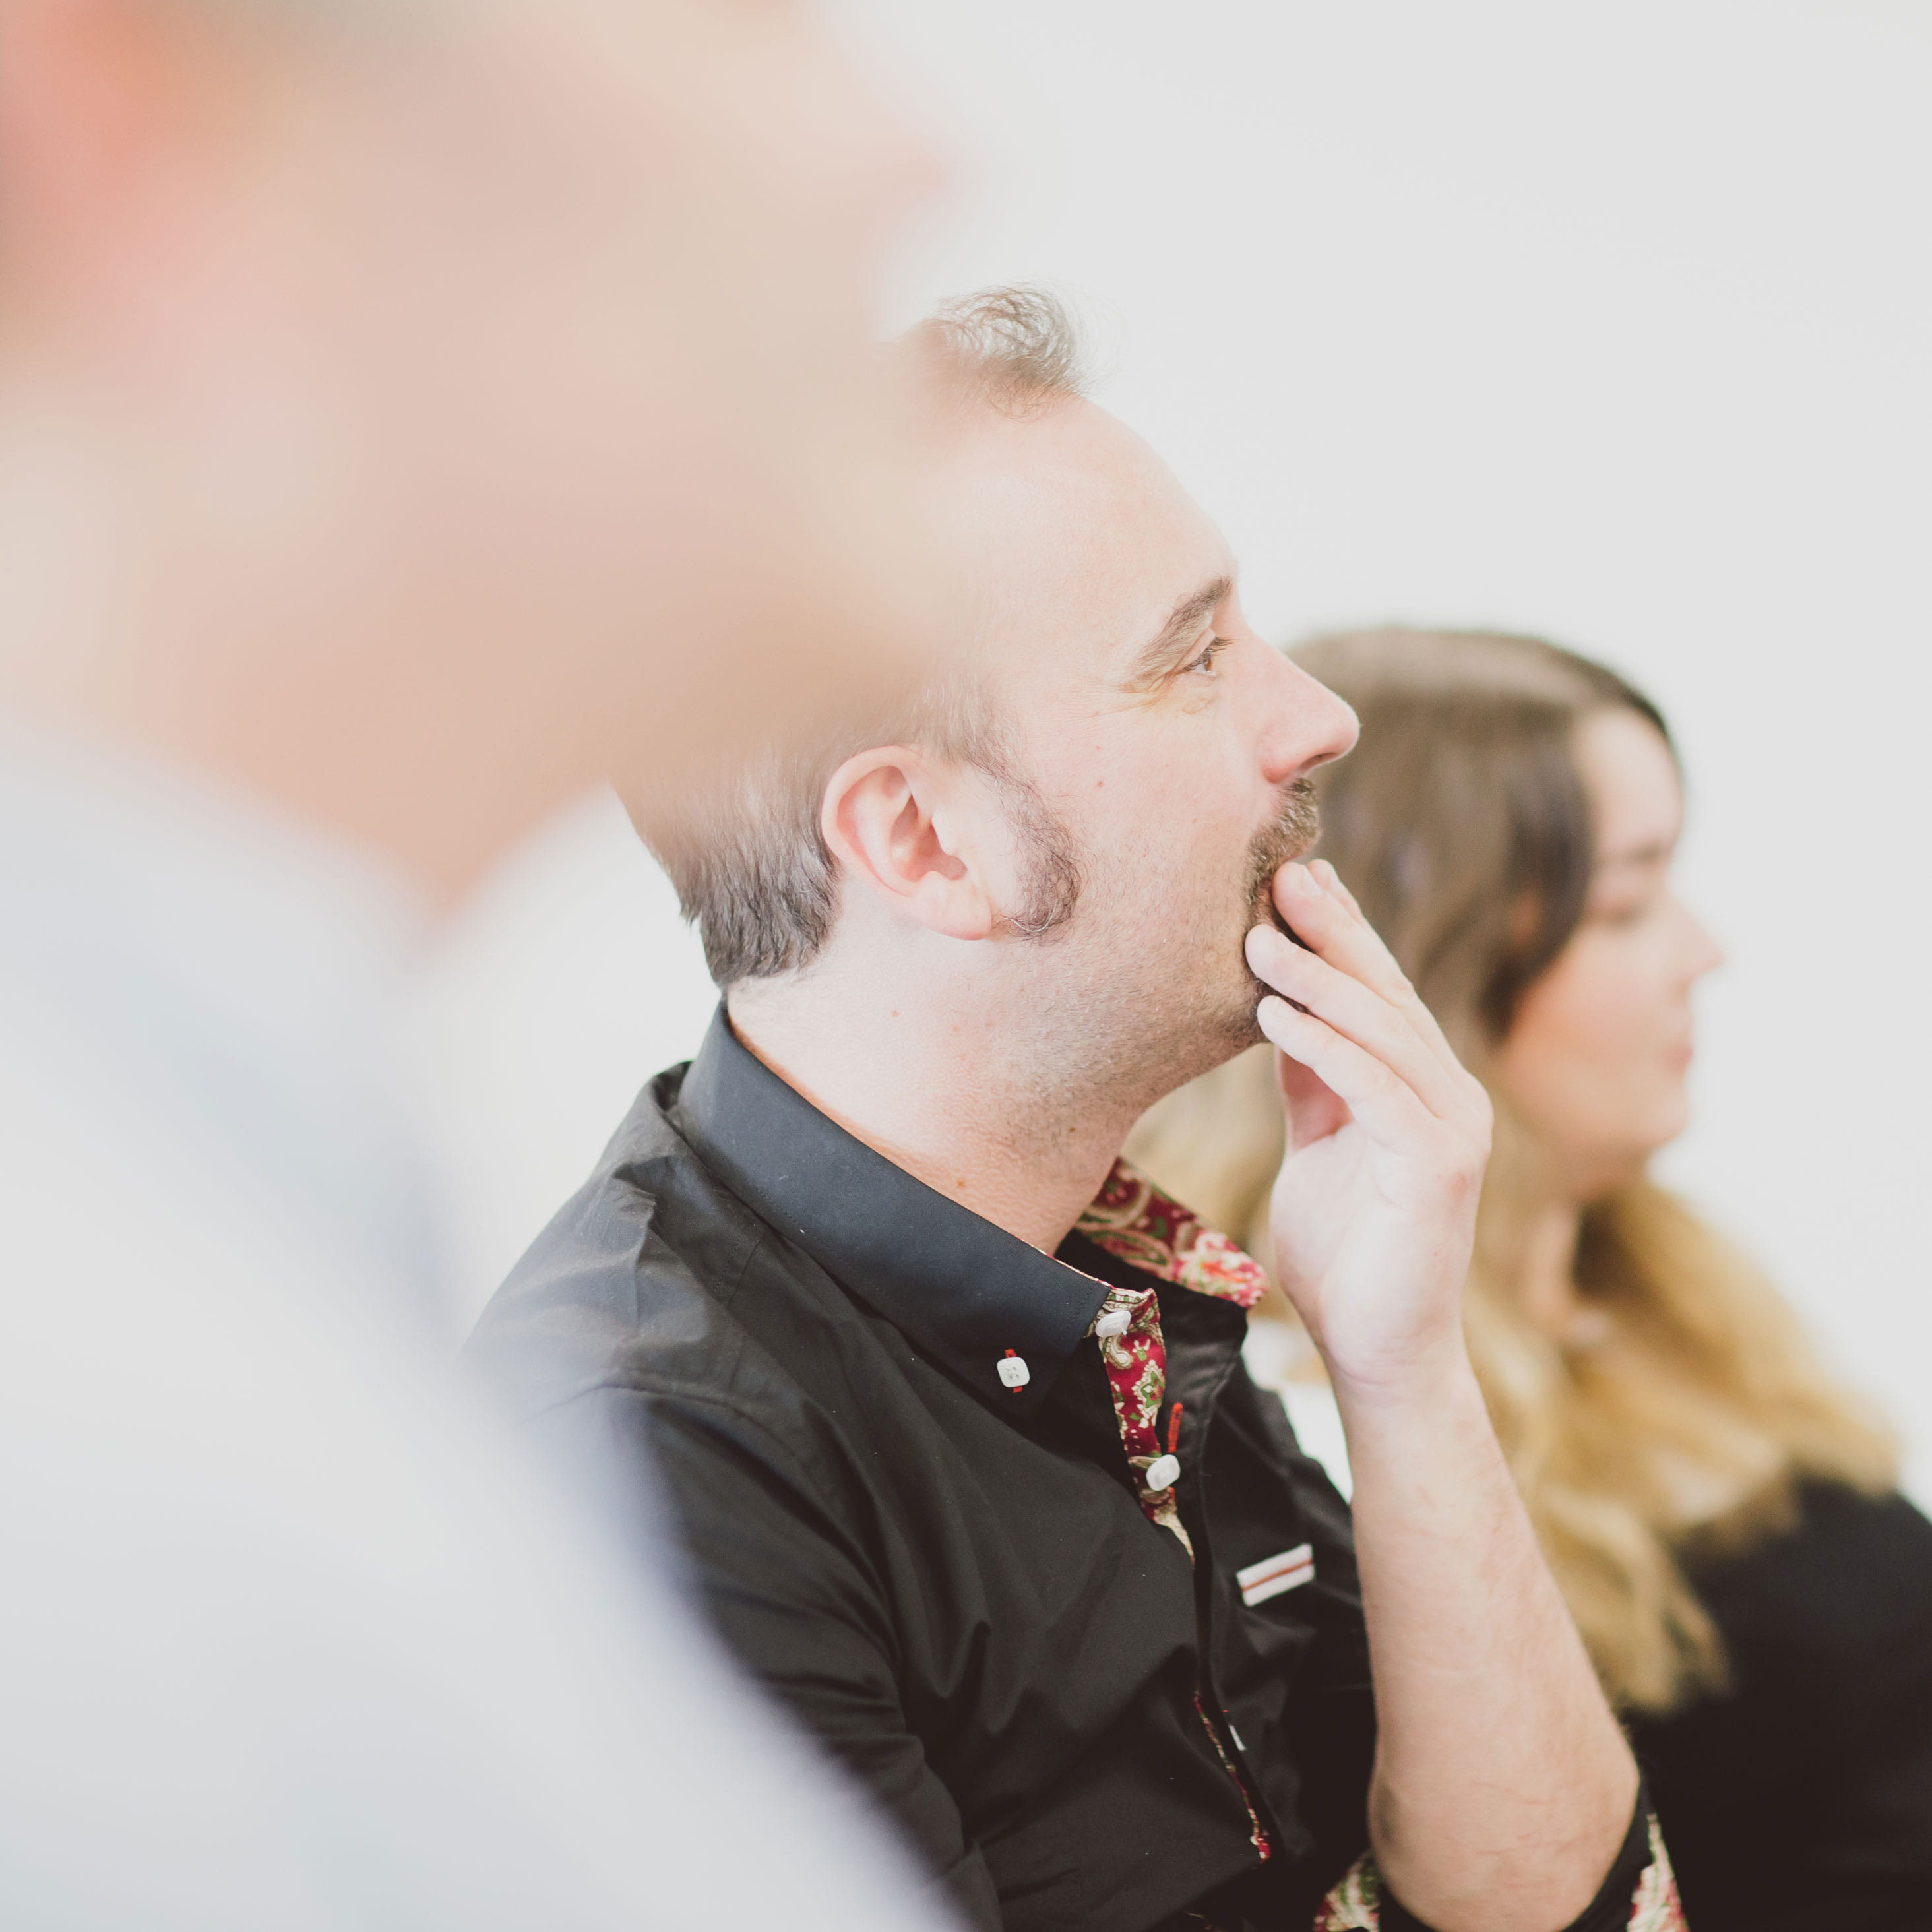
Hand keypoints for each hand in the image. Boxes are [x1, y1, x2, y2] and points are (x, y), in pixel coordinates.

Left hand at [1244, 861, 1491, 1399]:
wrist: (1378, 1350)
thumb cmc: (1345, 1254)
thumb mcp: (1317, 1145)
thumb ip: (1312, 1083)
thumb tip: (1279, 1009)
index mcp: (1423, 1087)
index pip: (1379, 993)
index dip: (1340, 932)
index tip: (1293, 877)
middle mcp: (1450, 1096)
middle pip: (1387, 995)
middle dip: (1333, 930)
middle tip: (1280, 872)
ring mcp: (1454, 1130)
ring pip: (1384, 1033)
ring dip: (1317, 981)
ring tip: (1256, 939)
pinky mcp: (1440, 1169)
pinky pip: (1378, 1090)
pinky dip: (1325, 1049)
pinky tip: (1274, 1019)